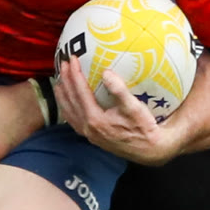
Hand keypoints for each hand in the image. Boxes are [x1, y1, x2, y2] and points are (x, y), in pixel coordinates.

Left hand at [54, 56, 175, 164]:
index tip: (72, 59)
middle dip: (66, 81)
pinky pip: (73, 121)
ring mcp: (88, 134)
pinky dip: (67, 108)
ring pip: (69, 112)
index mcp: (95, 120)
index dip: (75, 74)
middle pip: (70, 101)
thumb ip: (119, 90)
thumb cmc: (144, 128)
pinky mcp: (92, 138)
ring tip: (59, 81)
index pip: (80, 92)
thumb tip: (105, 72)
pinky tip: (68, 103)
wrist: (149, 151)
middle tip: (63, 64)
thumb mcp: (135, 107)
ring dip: (63, 95)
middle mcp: (88, 128)